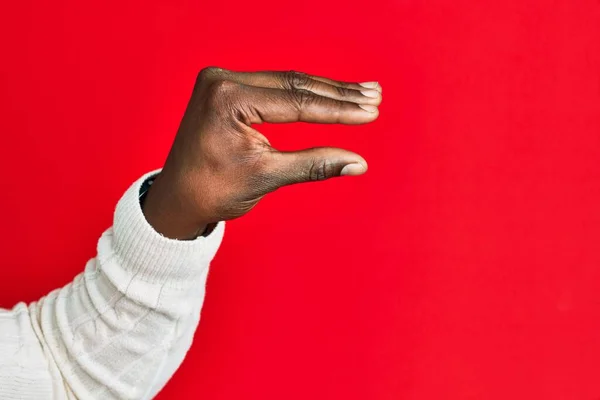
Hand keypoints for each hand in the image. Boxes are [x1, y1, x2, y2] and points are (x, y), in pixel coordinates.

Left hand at [142, 67, 381, 238]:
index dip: (338, 110)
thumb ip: (313, 164)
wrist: (177, 198)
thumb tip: (358, 163)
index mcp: (228, 98)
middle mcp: (223, 80)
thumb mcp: (266, 177)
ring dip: (325, 91)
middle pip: (294, 84)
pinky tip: (329, 94)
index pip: (296, 102)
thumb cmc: (213, 191)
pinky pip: (272, 88)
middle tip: (374, 94)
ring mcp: (222, 81)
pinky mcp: (226, 89)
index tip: (371, 112)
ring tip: (362, 92)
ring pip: (286, 84)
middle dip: (337, 94)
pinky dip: (302, 95)